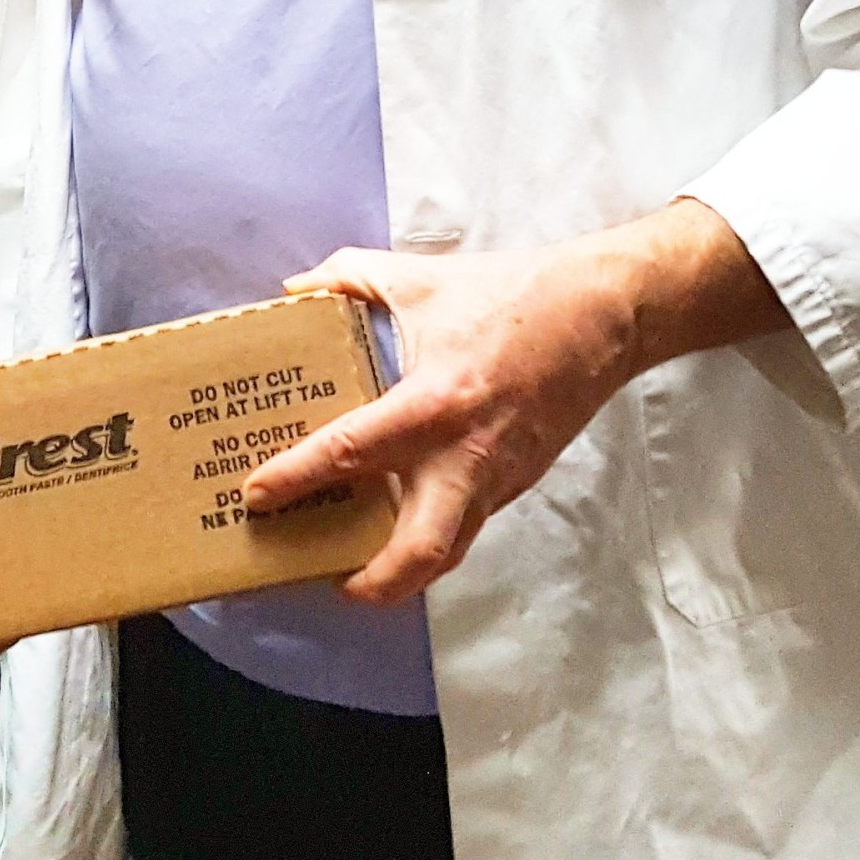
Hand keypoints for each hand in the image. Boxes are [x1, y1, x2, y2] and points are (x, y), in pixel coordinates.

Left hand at [244, 200, 785, 606]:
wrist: (603, 313)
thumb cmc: (508, 293)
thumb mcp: (417, 276)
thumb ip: (346, 279)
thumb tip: (292, 292)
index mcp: (435, 402)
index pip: (352, 452)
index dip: (297, 477)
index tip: (256, 496)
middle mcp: (467, 455)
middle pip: (418, 552)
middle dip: (369, 582)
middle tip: (320, 575)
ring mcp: (497, 477)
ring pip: (448, 551)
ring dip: (399, 573)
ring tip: (354, 568)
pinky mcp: (518, 482)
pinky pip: (468, 522)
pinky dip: (430, 531)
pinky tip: (399, 518)